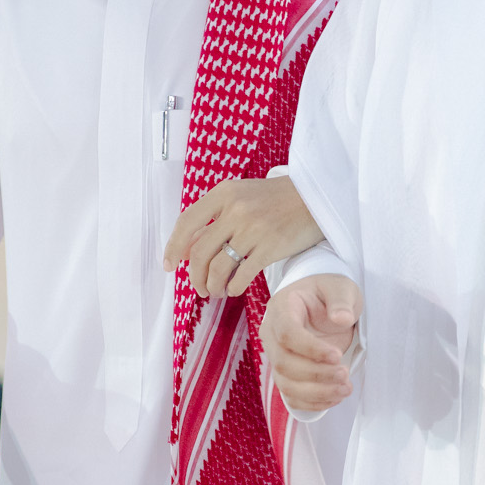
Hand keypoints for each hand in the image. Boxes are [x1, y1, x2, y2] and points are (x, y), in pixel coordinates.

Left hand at [163, 174, 323, 299]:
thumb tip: (187, 245)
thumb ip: (216, 216)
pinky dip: (233, 288)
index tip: (168, 266)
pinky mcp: (270, 247)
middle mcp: (235, 210)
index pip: (187, 223)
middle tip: (199, 288)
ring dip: (212, 286)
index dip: (173, 248)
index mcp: (224, 193)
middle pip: (199, 252)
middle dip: (194, 276)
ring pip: (218, 267)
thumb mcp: (242, 195)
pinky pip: (242, 275)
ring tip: (216, 291)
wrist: (316, 197)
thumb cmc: (277, 198)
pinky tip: (234, 289)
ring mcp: (253, 229)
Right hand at [262, 274, 362, 412]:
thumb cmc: (329, 293)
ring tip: (345, 388)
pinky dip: (313, 403)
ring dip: (317, 392)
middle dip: (316, 373)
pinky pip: (291, 396)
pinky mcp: (286, 374)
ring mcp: (277, 356)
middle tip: (345, 374)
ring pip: (286, 384)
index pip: (287, 334)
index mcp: (282, 309)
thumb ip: (341, 300)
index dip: (310, 349)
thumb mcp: (340, 288)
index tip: (336, 356)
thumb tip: (341, 319)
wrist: (323, 304)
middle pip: (284, 363)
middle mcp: (272, 334)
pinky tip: (335, 397)